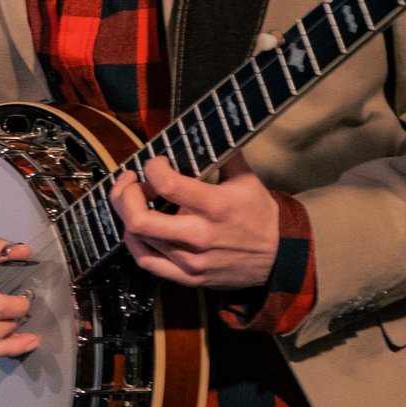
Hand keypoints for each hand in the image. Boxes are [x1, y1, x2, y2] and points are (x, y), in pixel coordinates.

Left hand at [111, 156, 278, 290]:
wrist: (280, 258)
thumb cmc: (259, 215)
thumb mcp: (247, 180)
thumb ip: (223, 154)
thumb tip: (205, 129)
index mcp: (216, 207)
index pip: (167, 185)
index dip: (152, 168)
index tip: (155, 163)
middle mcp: (201, 236)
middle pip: (140, 220)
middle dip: (125, 195)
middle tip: (130, 182)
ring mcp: (193, 261)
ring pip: (139, 238)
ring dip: (128, 213)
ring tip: (134, 199)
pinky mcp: (188, 277)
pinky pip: (146, 261)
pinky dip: (134, 242)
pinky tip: (136, 228)